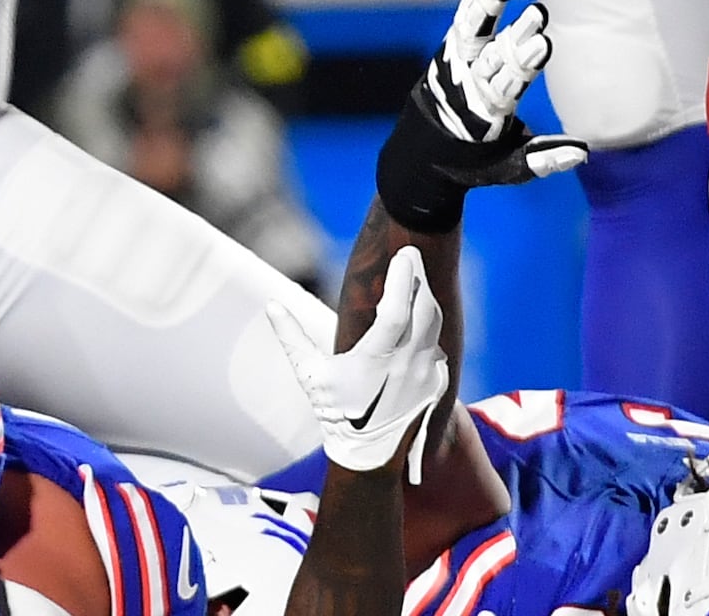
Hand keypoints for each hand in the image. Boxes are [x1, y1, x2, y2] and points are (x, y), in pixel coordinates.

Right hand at [267, 245, 449, 477]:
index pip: (397, 308)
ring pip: (434, 324)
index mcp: (378, 358)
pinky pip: (437, 344)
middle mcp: (408, 364)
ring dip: (425, 299)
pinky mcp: (435, 383)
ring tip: (413, 281)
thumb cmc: (336, 412)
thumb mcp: (310, 375)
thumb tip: (272, 306)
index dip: (402, 277)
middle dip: (418, 278)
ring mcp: (426, 374)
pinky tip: (419, 316)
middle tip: (409, 256)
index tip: (403, 254)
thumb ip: (292, 337)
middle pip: (424, 308)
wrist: (369, 454)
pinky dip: (429, 325)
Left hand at [376, 0, 587, 232]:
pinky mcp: (449, 50)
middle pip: (494, 56)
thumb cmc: (476, 161)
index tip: (544, 44)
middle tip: (540, 12)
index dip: (523, 65)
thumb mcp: (509, 167)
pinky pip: (463, 19)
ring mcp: (455, 65)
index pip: (507, 87)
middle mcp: (467, 87)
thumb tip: (583, 152)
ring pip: (472, 29)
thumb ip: (543, 159)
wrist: (422, 154)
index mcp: (485, 118)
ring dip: (490, 1)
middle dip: (516, 35)